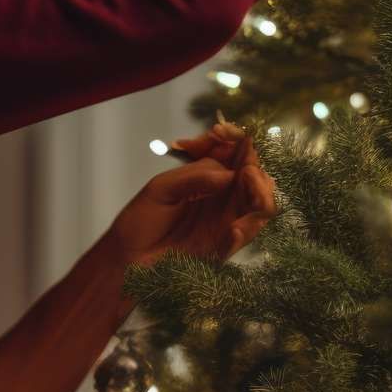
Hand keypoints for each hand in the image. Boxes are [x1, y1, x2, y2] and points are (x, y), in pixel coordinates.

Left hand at [105, 122, 275, 267]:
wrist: (128, 259)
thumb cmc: (141, 219)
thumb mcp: (162, 188)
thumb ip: (194, 176)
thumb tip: (230, 174)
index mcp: (210, 175)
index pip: (235, 151)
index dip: (236, 138)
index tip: (223, 133)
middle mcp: (224, 195)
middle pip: (256, 176)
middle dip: (254, 169)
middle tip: (246, 170)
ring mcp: (227, 220)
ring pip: (262, 205)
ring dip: (262, 195)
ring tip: (248, 187)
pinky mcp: (224, 247)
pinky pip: (246, 237)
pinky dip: (246, 231)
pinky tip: (233, 230)